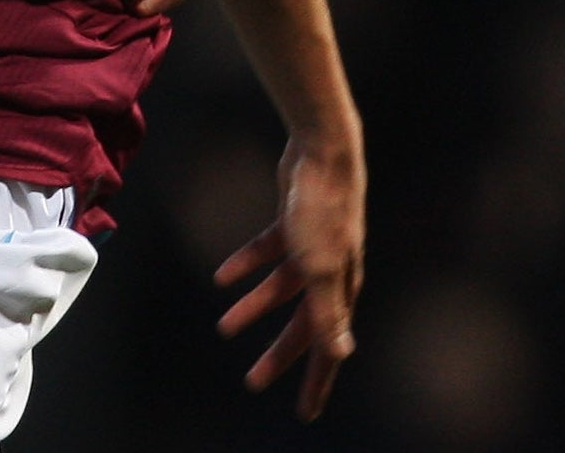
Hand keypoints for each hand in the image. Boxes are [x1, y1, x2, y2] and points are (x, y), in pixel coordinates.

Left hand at [214, 134, 365, 419]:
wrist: (322, 151)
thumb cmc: (323, 210)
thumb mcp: (319, 267)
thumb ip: (327, 310)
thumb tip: (340, 353)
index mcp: (342, 289)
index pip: (330, 347)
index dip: (317, 381)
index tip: (305, 413)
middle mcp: (331, 272)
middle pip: (303, 325)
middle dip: (279, 355)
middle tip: (254, 382)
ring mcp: (313, 246)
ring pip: (281, 289)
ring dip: (254, 308)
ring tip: (224, 326)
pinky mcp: (294, 222)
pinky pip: (268, 253)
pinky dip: (246, 265)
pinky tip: (222, 276)